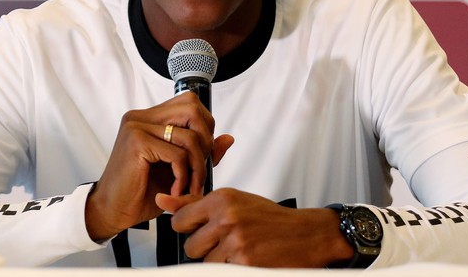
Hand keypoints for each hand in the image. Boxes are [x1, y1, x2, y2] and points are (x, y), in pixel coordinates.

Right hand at [85, 92, 233, 240]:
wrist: (112, 211)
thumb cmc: (141, 191)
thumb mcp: (178, 170)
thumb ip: (201, 153)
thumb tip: (228, 138)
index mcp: (149, 118)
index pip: (190, 103)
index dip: (205, 126)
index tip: (202, 155)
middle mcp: (140, 117)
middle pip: (192, 109)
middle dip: (205, 141)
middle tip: (200, 169)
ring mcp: (137, 127)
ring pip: (189, 135)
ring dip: (197, 166)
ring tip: (190, 186)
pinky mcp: (136, 143)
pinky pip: (177, 154)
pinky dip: (184, 175)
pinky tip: (176, 189)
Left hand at [156, 188, 353, 266]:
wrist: (305, 234)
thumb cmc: (269, 218)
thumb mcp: (234, 201)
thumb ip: (195, 203)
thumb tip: (162, 202)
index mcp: (222, 198)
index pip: (180, 220)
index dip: (189, 229)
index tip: (201, 229)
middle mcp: (226, 217)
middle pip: (189, 245)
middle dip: (204, 247)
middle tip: (225, 241)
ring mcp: (235, 241)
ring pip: (204, 262)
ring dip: (218, 260)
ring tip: (237, 249)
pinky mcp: (244, 262)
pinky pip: (221, 272)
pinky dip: (232, 268)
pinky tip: (246, 257)